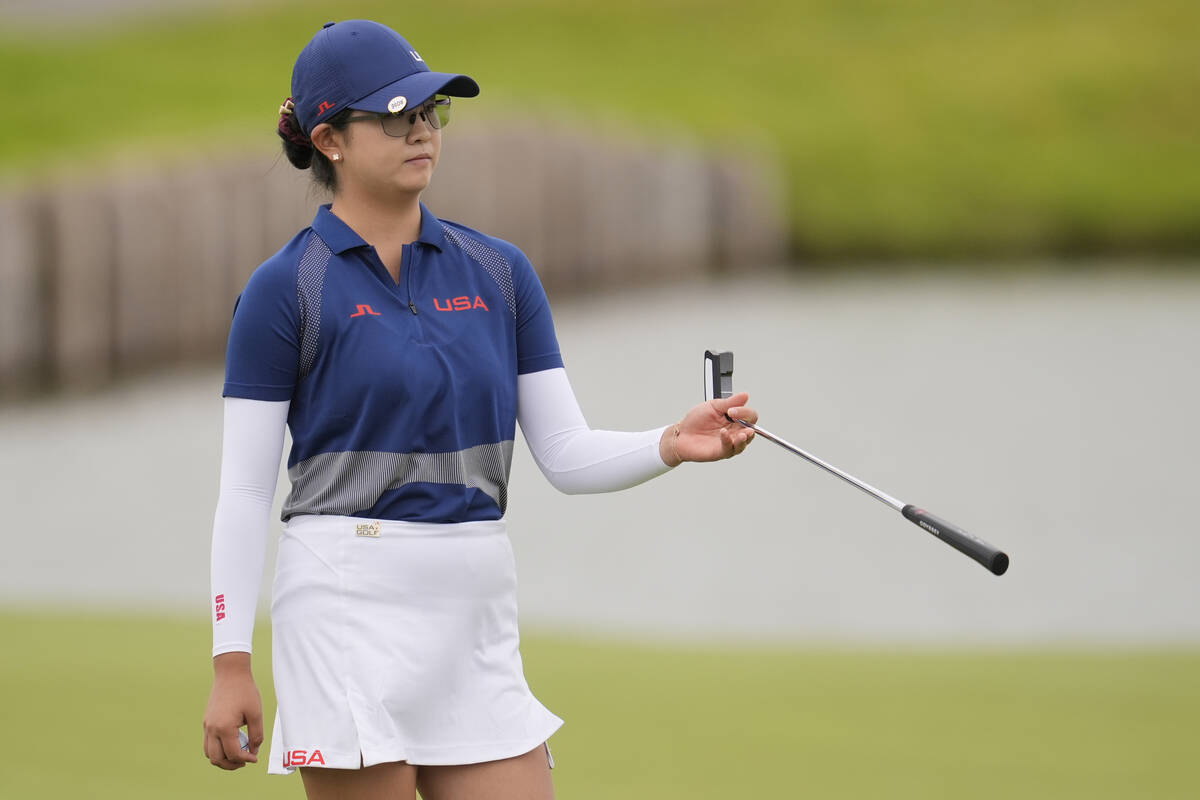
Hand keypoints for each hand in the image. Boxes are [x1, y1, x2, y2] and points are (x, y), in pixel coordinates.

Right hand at [202, 652, 263, 769]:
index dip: (245, 759)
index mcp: (224, 728)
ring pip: (209, 754)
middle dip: (232, 765)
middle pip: (217, 759)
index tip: (255, 758)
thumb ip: (256, 735)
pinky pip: (208, 743)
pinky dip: (218, 750)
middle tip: (245, 761)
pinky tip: (231, 745)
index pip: (233, 754)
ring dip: (222, 759)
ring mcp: (206, 726)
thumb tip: (253, 752)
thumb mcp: (256, 713)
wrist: (230, 673)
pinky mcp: (206, 722)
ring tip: (238, 755)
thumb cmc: (245, 691)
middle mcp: (211, 729)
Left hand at [661, 392, 757, 465]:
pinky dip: (728, 441)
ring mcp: (729, 443)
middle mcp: (735, 432)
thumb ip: (730, 402)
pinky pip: (729, 449)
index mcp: (735, 420)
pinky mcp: (721, 452)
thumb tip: (745, 395)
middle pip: (751, 430)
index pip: (750, 416)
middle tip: (738, 419)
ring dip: (744, 438)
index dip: (744, 412)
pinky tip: (723, 434)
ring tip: (742, 433)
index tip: (732, 410)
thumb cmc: (696, 420)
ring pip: (744, 443)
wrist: (681, 433)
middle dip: (748, 425)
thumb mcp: (713, 406)